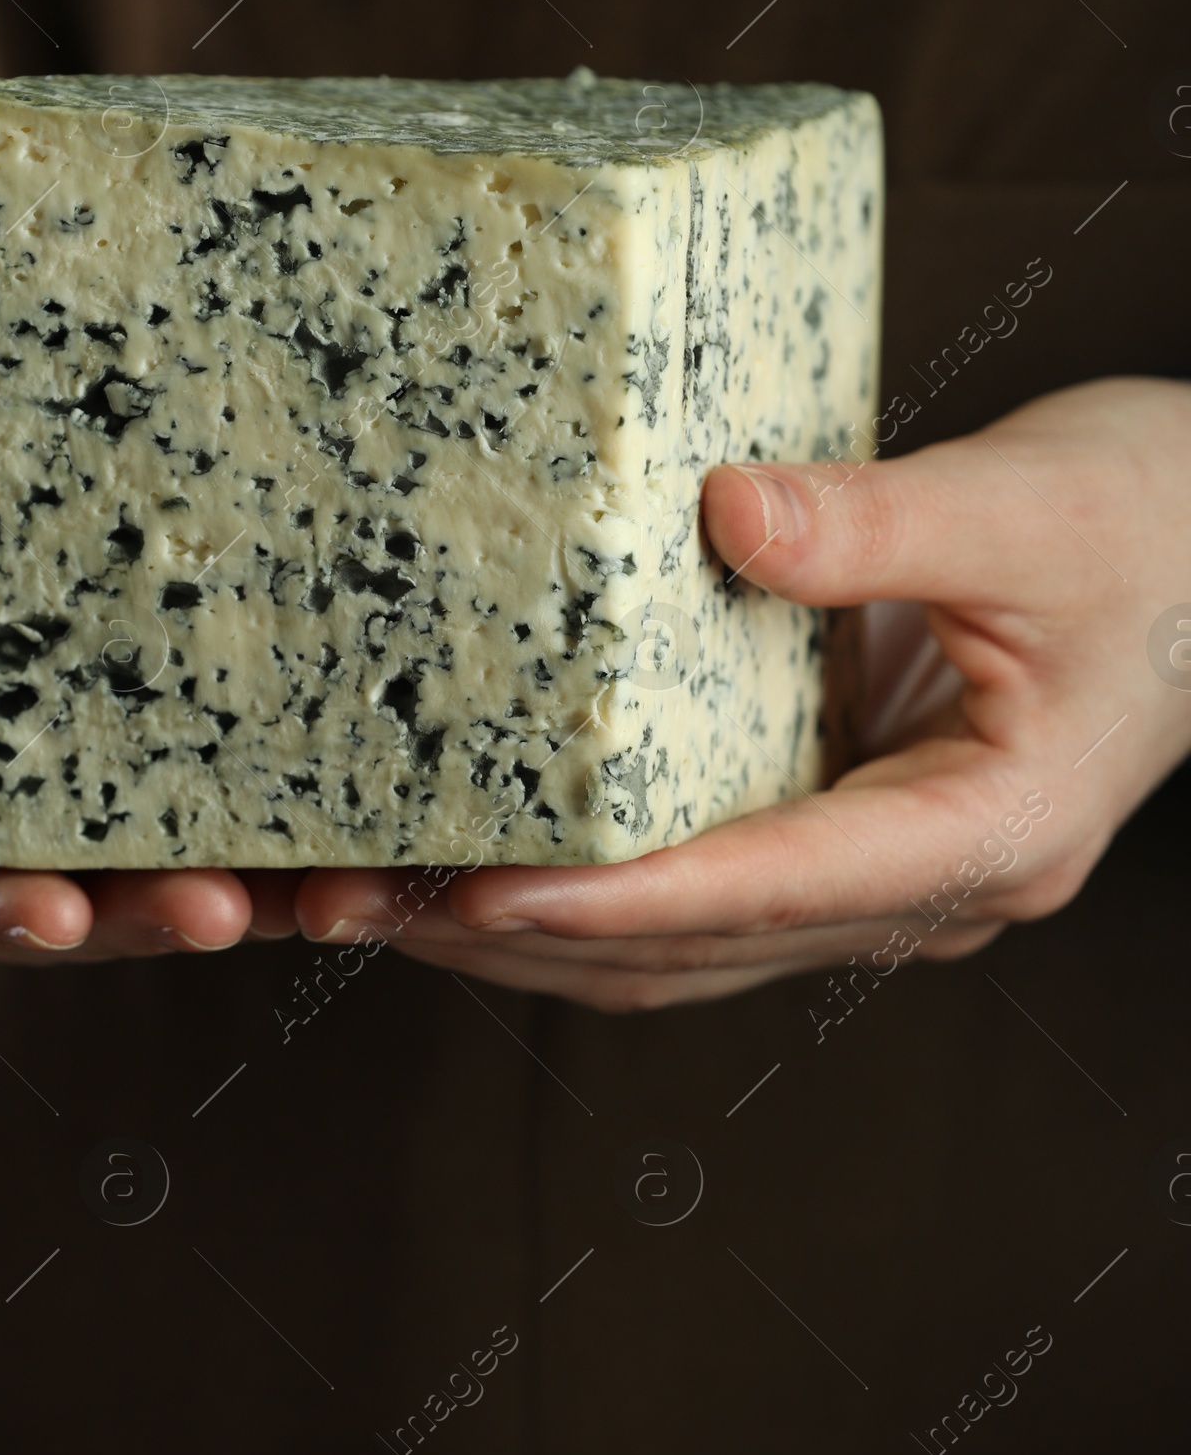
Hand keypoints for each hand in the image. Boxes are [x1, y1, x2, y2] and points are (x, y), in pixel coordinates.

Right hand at [0, 233, 298, 960]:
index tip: (56, 918)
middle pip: (20, 889)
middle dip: (126, 911)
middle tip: (226, 913)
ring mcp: (18, 773)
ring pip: (120, 864)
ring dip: (228, 885)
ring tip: (332, 891)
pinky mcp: (106, 732)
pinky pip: (184, 784)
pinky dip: (268, 807)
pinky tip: (366, 805)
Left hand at [294, 378, 1190, 1008]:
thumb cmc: (1154, 526)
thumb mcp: (1029, 506)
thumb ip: (880, 519)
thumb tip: (724, 514)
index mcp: (983, 832)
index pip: (768, 888)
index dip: (617, 899)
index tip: (479, 892)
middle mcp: (920, 883)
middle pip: (691, 948)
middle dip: (514, 938)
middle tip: (344, 902)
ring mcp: (877, 865)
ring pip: (676, 940)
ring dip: (520, 929)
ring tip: (360, 891)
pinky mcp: (839, 817)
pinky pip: (690, 873)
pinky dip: (576, 874)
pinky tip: (470, 840)